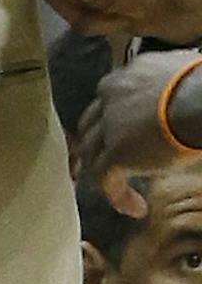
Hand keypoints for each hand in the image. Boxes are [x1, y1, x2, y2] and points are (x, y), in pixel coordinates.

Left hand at [73, 49, 201, 217]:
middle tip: (105, 159)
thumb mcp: (182, 75)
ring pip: (93, 151)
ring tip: (118, 189)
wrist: (201, 98)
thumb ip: (172, 86)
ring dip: (103, 171)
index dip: (111, 117)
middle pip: (92, 123)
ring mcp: (110, 124)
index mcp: (128, 76)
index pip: (109, 98)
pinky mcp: (116, 151)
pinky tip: (136, 208)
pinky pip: (105, 178)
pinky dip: (117, 195)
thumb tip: (183, 92)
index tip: (121, 132)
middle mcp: (111, 96)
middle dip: (95, 142)